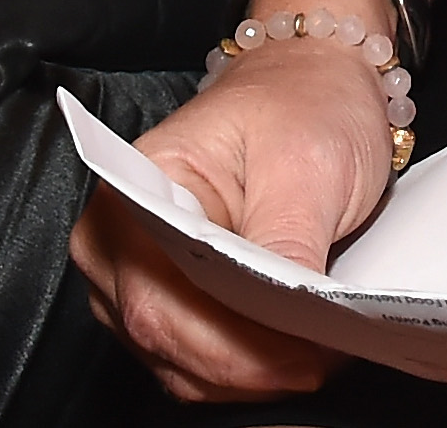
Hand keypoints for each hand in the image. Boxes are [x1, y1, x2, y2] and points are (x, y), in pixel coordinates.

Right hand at [72, 35, 396, 400]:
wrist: (310, 76)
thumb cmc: (300, 101)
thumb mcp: (307, 160)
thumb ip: (288, 238)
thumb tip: (289, 315)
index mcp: (135, 190)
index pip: (161, 302)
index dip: (232, 347)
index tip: (303, 354)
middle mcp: (119, 239)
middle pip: (169, 341)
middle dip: (252, 364)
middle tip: (327, 356)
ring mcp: (137, 275)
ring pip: (184, 363)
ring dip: (254, 370)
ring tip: (320, 349)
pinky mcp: (170, 297)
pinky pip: (200, 358)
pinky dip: (251, 363)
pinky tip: (298, 346)